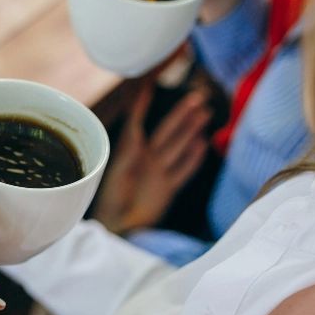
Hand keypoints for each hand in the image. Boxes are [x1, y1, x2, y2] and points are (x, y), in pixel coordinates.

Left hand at [97, 84, 210, 233]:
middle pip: (167, 132)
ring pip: (178, 147)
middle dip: (182, 114)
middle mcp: (146, 159)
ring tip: (205, 114)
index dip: (142, 105)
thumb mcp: (117, 173)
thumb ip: (127, 153)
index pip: (138, 122)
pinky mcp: (167, 188)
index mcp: (130, 152)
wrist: (117, 227)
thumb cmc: (110, 201)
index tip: (150, 86)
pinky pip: (183, 170)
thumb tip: (136, 132)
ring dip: (191, 130)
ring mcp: (158, 172)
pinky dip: (193, 158)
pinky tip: (202, 144)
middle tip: (198, 97)